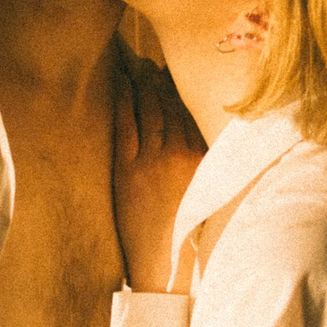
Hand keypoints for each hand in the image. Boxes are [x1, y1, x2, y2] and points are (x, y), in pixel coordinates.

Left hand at [112, 59, 204, 290]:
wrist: (165, 266)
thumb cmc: (187, 236)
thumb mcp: (206, 195)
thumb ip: (204, 165)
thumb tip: (199, 141)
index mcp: (203, 160)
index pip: (189, 114)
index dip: (178, 90)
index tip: (171, 73)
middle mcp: (180, 154)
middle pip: (168, 106)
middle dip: (158, 80)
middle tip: (148, 60)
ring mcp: (153, 161)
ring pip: (148, 110)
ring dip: (141, 84)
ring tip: (134, 65)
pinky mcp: (129, 170)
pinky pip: (126, 125)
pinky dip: (123, 101)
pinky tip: (120, 84)